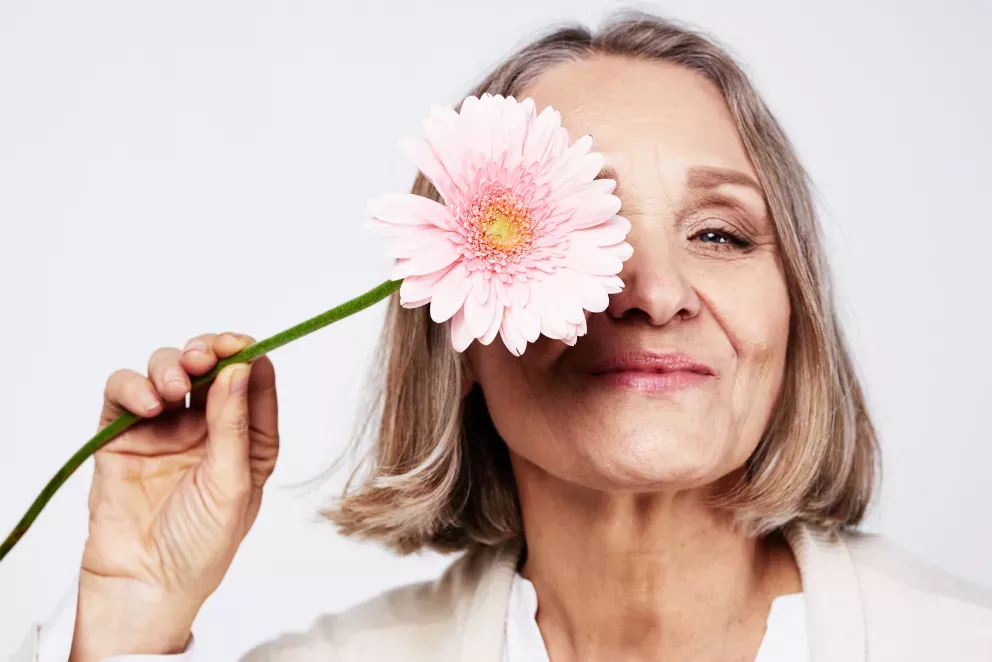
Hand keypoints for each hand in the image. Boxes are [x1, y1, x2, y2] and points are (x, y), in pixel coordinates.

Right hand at [70, 332, 278, 660]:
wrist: (144, 584)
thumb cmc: (201, 545)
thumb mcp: (232, 483)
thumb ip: (234, 424)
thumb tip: (241, 368)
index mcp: (247, 438)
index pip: (253, 381)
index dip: (248, 355)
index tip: (242, 344)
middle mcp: (208, 427)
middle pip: (209, 366)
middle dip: (208, 351)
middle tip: (204, 358)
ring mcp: (164, 428)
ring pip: (167, 370)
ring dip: (170, 366)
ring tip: (173, 392)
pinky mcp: (123, 435)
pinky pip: (124, 392)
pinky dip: (132, 386)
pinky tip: (147, 406)